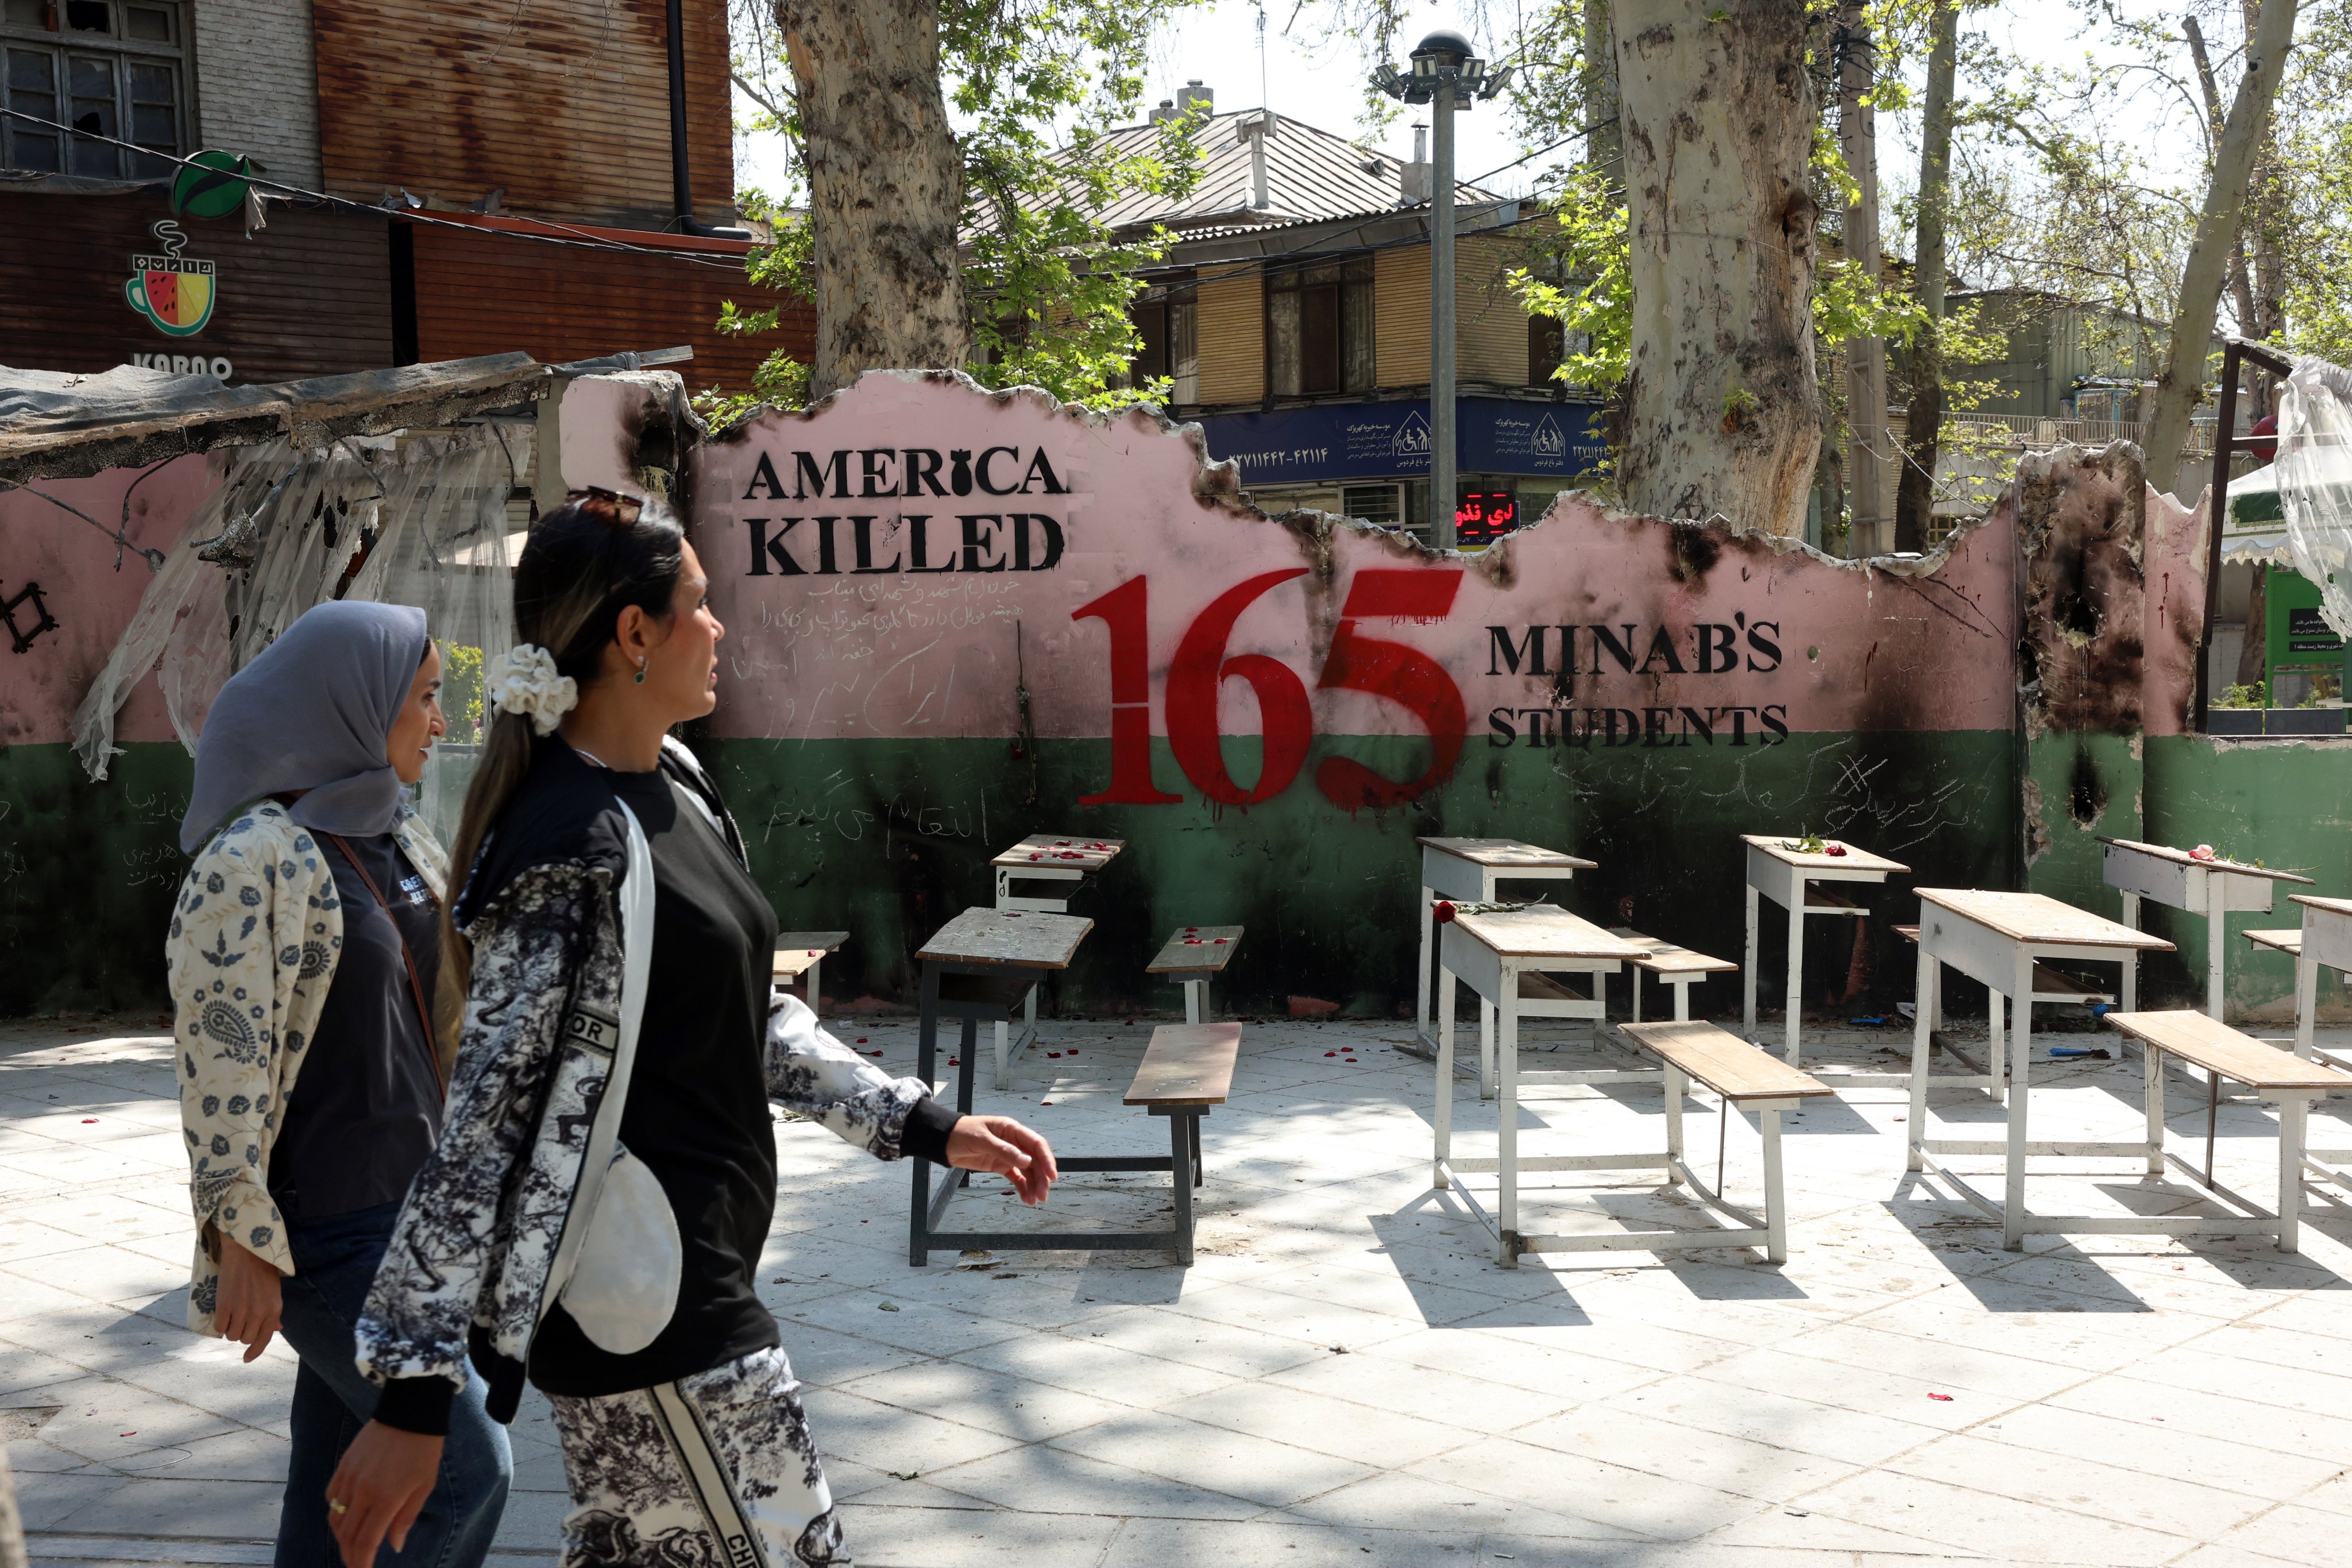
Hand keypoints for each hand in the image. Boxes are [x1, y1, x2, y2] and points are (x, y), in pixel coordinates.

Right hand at [213, 1233, 283, 1362]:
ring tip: (232, 1315)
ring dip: (230, 1330)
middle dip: (242, 1333)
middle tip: (240, 1321)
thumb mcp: (275, 1291)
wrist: (247, 1251)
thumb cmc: (263, 1270)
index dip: (255, 1352)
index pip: (264, 1339)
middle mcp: (259, 1312)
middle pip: (245, 1338)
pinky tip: (222, 1314)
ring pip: (232, 1335)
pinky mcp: (225, 1305)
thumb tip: (277, 1329)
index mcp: (274, 1309)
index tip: (247, 1359)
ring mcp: (241, 1310)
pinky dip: (220, 1324)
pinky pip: (220, 1327)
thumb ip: (274, 1312)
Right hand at [326, 1420, 443, 1567]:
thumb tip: (394, 1546)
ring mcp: (350, 1478)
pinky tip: (344, 1516)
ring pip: (336, 1517)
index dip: (361, 1562)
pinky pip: (331, 1496)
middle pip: (347, 1534)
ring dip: (341, 1536)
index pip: (366, 1541)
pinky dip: (335, 1511)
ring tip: (349, 1545)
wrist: (410, 1412)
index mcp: (386, 1499)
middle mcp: (363, 1491)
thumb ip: (406, 1518)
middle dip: (350, 1554)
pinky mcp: (343, 1465)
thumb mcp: (424, 1486)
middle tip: (355, 1565)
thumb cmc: (424, 1450)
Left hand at [946, 1115, 1057, 1205]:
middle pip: (1035, 1160)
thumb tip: (1027, 1161)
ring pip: (1028, 1171)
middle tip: (1043, 1195)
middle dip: (1041, 1178)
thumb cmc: (962, 1133)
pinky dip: (1023, 1188)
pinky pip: (1016, 1177)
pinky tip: (1026, 1198)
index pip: (1036, 1144)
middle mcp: (1014, 1142)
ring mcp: (1008, 1155)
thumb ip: (1004, 1150)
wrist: (944, 1141)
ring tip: (1034, 1201)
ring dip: (1033, 1185)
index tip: (1052, 1175)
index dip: (1047, 1159)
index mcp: (1012, 1129)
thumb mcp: (982, 1140)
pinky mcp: (1000, 1166)